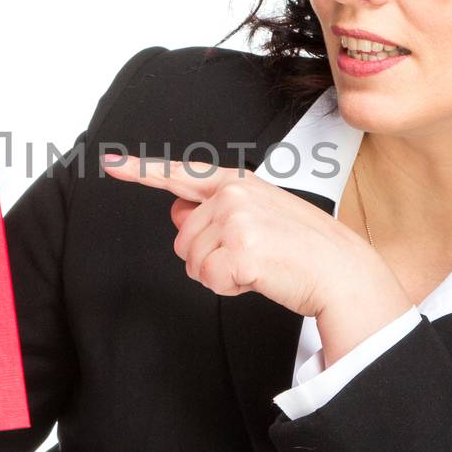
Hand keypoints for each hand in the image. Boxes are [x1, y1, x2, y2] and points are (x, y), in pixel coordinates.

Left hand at [101, 153, 392, 319]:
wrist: (342, 272)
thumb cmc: (303, 249)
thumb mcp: (258, 216)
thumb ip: (214, 211)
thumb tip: (178, 213)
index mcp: (237, 183)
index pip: (180, 175)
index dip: (140, 171)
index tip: (109, 163)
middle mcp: (233, 194)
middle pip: (182, 240)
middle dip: (209, 258)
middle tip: (251, 257)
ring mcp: (236, 220)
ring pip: (192, 262)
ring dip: (220, 274)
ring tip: (259, 265)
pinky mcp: (241, 250)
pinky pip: (209, 281)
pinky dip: (230, 288)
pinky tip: (259, 277)